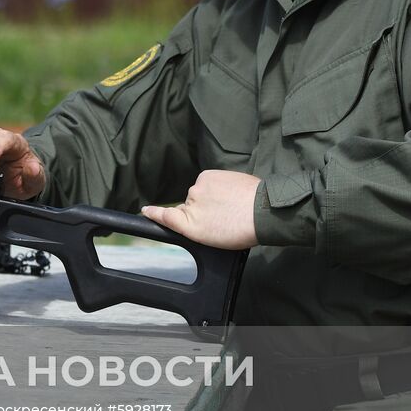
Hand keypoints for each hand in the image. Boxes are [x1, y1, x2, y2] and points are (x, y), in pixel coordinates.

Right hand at [140, 170, 259, 249]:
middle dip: (205, 209)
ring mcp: (203, 185)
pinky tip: (235, 197)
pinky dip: (222, 188)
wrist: (264, 212)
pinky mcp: (215, 175)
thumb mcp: (205, 235)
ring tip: (234, 209)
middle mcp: (190, 198)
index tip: (146, 211)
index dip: (155, 213)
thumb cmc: (240, 229)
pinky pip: (214, 182)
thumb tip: (153, 212)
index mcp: (188, 218)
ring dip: (215, 198)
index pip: (167, 214)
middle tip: (225, 220)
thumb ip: (179, 222)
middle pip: (192, 203)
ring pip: (204, 192)